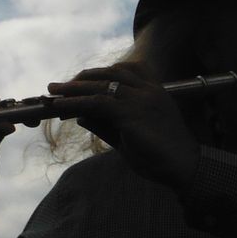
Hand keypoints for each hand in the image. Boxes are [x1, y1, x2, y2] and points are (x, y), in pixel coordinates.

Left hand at [48, 62, 200, 188]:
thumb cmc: (161, 156)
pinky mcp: (131, 113)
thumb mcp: (129, 137)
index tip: (81, 80)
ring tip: (53, 92)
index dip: (100, 73)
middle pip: (110, 74)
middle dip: (83, 78)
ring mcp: (141, 99)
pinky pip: (97, 103)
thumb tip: (81, 117)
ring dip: (74, 88)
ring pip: (101, 86)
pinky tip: (61, 108)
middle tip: (59, 87)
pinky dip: (76, 103)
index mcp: (154, 92)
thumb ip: (106, 124)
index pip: (126, 70)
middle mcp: (149, 91)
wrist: (183, 167)